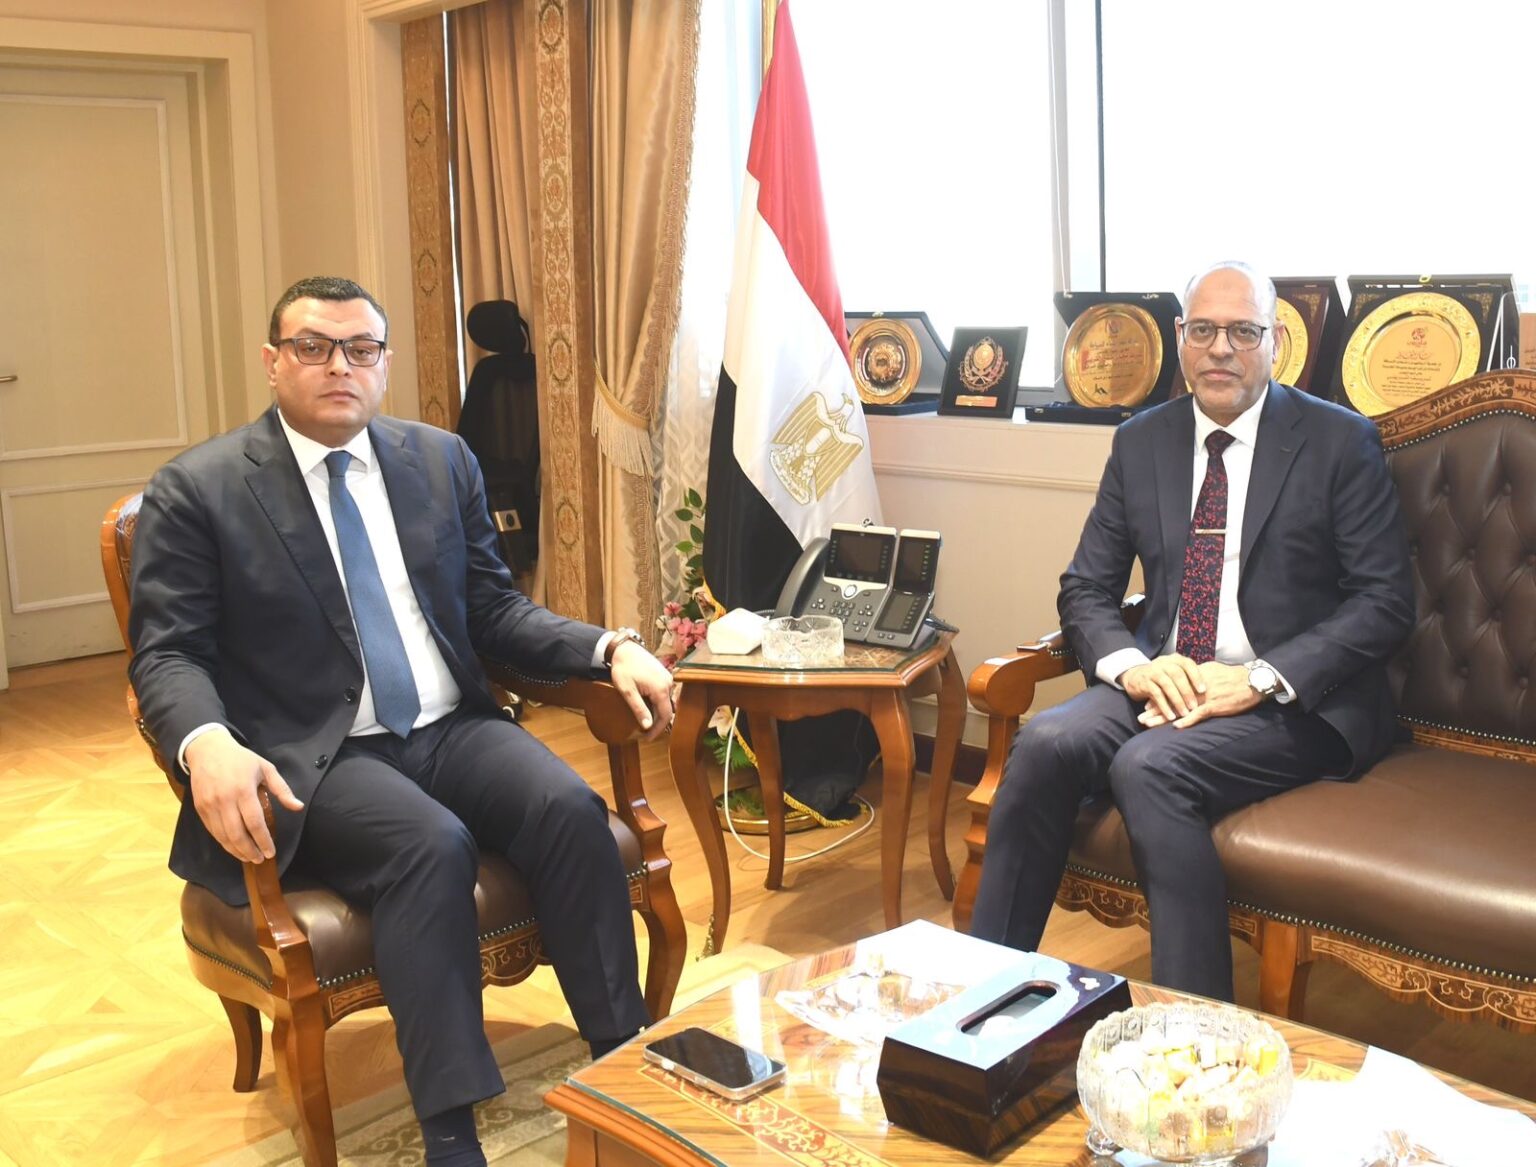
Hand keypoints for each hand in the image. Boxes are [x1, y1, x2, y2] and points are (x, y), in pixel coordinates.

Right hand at [184, 728, 303, 863]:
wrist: (208, 750)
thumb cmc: (241, 759)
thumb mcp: (266, 768)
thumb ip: (282, 789)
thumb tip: (298, 807)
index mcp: (244, 789)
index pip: (255, 822)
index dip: (263, 840)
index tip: (271, 852)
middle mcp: (225, 800)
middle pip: (237, 834)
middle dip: (250, 850)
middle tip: (260, 859)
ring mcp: (210, 805)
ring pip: (223, 836)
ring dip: (236, 850)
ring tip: (249, 857)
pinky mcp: (200, 809)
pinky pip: (213, 831)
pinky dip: (224, 843)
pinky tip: (234, 848)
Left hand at [609, 639, 674, 741]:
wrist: (623, 649)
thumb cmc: (623, 669)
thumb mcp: (628, 691)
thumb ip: (639, 709)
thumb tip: (648, 726)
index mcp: (661, 689)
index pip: (665, 716)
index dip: (657, 730)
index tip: (647, 738)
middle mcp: (668, 683)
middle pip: (667, 710)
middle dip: (657, 723)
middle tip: (645, 733)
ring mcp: (667, 678)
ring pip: (666, 702)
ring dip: (657, 713)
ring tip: (645, 721)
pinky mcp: (663, 674)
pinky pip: (664, 693)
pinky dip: (657, 703)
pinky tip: (647, 707)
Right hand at [1119, 654, 1206, 722]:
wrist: (1135, 676)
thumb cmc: (1161, 677)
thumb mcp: (1173, 671)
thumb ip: (1187, 676)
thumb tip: (1210, 686)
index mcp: (1174, 659)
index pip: (1187, 664)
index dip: (1196, 676)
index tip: (1204, 690)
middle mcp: (1163, 663)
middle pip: (1177, 675)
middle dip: (1187, 691)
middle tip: (1195, 706)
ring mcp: (1153, 672)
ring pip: (1167, 685)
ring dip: (1177, 700)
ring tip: (1184, 713)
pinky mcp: (1144, 683)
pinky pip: (1156, 695)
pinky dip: (1164, 707)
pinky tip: (1171, 716)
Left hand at [1138, 661, 1260, 728]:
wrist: (1251, 681)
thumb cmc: (1232, 676)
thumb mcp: (1211, 670)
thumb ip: (1196, 675)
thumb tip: (1185, 678)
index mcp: (1193, 678)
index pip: (1171, 688)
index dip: (1159, 697)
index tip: (1146, 705)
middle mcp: (1195, 687)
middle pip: (1171, 699)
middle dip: (1155, 709)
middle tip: (1141, 717)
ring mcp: (1204, 697)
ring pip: (1179, 708)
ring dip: (1163, 717)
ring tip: (1149, 723)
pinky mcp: (1215, 706)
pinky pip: (1199, 714)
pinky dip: (1188, 720)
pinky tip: (1176, 726)